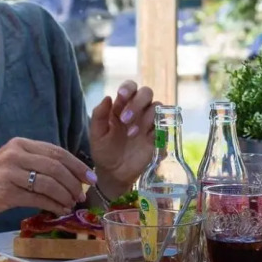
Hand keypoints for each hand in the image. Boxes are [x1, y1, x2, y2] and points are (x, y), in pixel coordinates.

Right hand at [0, 137, 93, 218]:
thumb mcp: (11, 162)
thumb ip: (35, 163)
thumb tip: (68, 176)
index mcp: (19, 144)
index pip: (56, 151)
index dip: (77, 165)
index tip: (90, 177)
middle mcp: (15, 154)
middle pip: (56, 166)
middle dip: (74, 182)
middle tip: (82, 194)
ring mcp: (9, 173)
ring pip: (49, 183)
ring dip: (65, 195)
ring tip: (71, 204)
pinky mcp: (6, 192)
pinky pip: (38, 198)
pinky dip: (53, 205)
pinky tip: (59, 209)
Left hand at [89, 81, 156, 197]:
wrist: (114, 174)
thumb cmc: (104, 151)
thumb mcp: (97, 135)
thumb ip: (99, 115)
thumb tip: (108, 97)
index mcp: (122, 106)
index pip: (130, 88)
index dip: (128, 88)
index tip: (121, 95)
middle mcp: (138, 111)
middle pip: (147, 94)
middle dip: (137, 103)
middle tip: (124, 119)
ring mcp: (149, 123)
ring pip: (157, 108)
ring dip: (144, 118)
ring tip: (131, 134)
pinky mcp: (158, 137)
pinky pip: (165, 127)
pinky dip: (157, 130)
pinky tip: (146, 141)